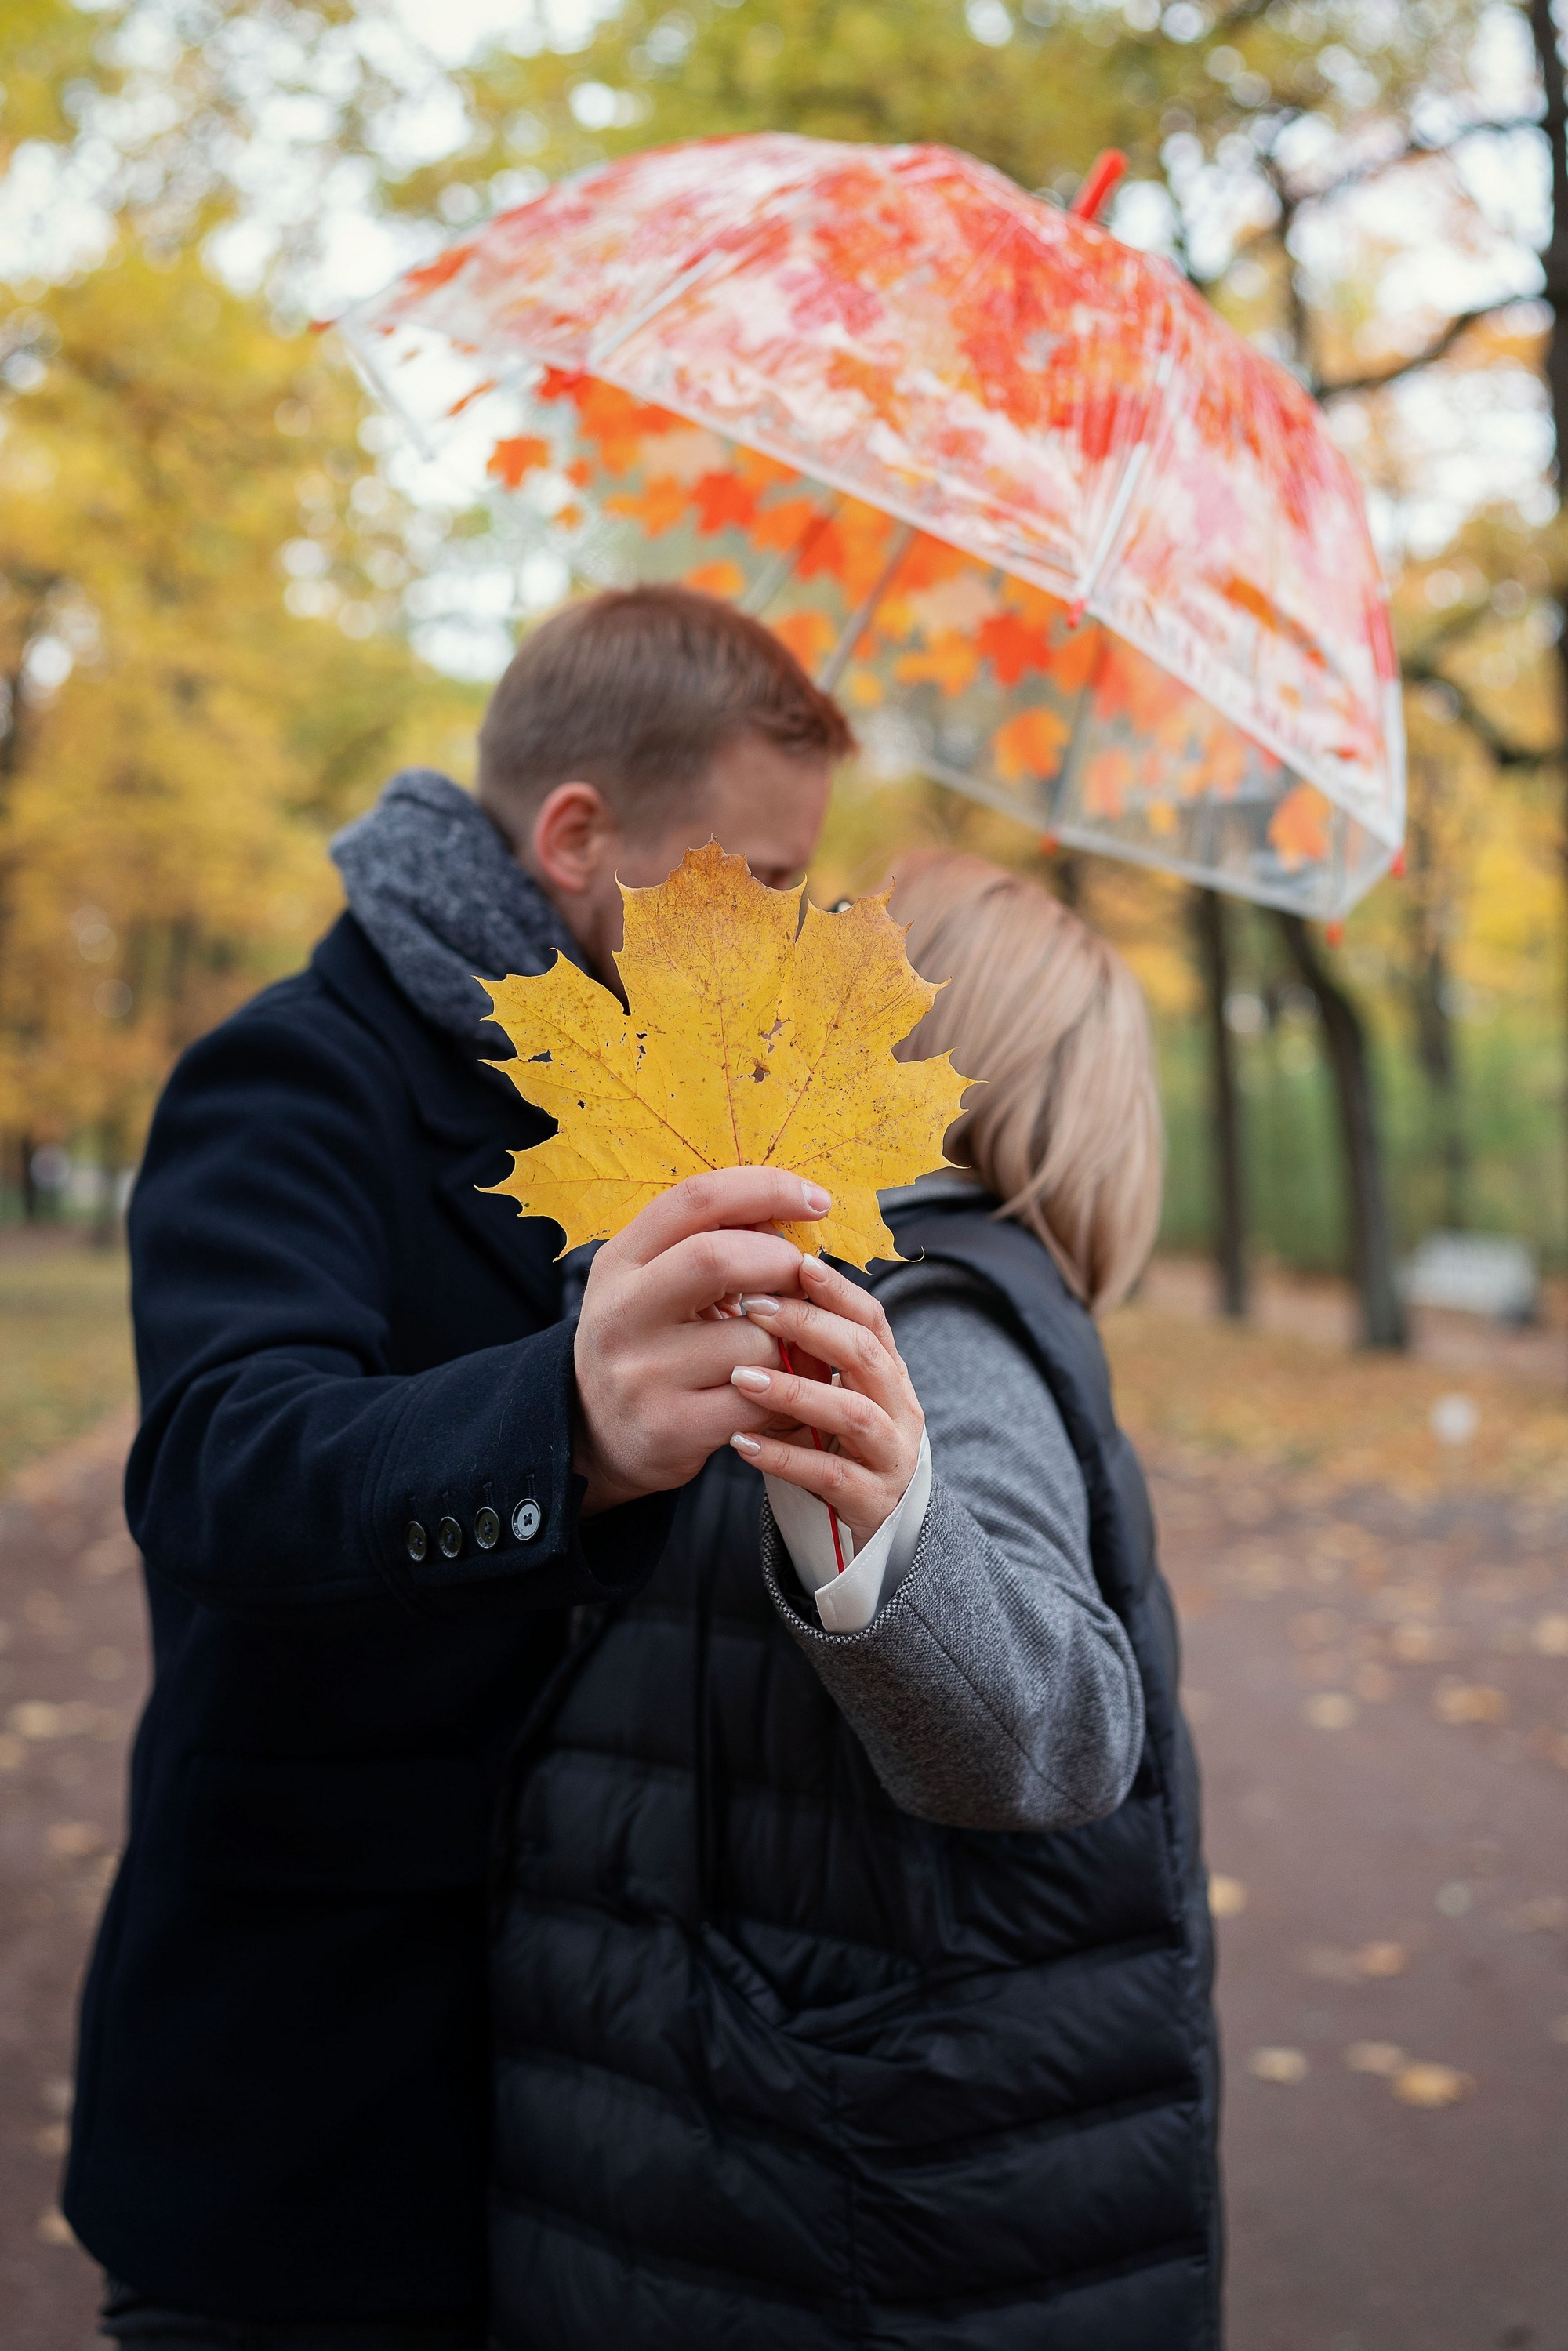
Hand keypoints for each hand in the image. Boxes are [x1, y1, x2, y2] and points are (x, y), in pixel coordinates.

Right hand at [572, 1169, 826, 1514]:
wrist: (598, 1434)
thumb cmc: (650, 1344)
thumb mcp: (654, 1283)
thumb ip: (708, 1245)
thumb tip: (785, 1215)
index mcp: (620, 1261)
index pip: (696, 1200)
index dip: (765, 1189)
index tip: (815, 1200)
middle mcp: (620, 1312)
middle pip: (716, 1258)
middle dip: (781, 1262)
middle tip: (805, 1278)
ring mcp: (642, 1373)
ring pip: (752, 1339)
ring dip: (786, 1342)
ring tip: (776, 1351)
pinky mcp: (669, 1426)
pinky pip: (758, 1399)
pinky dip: (783, 1392)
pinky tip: (771, 1392)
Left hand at [725, 1255, 924, 1555]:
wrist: (880, 1530)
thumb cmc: (837, 1447)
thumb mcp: (827, 1394)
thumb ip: (803, 1355)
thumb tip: (745, 1289)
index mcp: (888, 1374)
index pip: (870, 1317)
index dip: (836, 1289)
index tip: (793, 1261)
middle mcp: (899, 1409)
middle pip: (863, 1354)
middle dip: (808, 1326)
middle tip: (752, 1307)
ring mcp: (891, 1456)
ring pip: (852, 1414)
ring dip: (795, 1391)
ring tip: (742, 1377)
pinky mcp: (873, 1501)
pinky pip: (829, 1475)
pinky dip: (785, 1457)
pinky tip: (742, 1443)